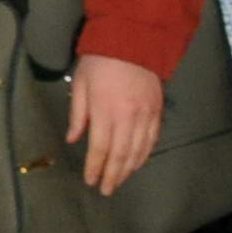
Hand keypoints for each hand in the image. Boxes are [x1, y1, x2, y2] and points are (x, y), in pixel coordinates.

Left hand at [68, 50, 166, 192]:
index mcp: (105, 111)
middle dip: (113, 175)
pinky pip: (152, 139)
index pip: (100, 148)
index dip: (95, 167)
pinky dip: (144, 155)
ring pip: (139, 150)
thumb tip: (74, 139)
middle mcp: (128, 117)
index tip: (90, 181)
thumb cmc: (99, 61)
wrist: (134, 41)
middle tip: (106, 190)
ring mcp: (146, 115)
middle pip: (121, 154)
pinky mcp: (157, 111)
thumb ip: (78, 114)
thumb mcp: (80, 84)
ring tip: (120, 181)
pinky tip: (137, 163)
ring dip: (129, 169)